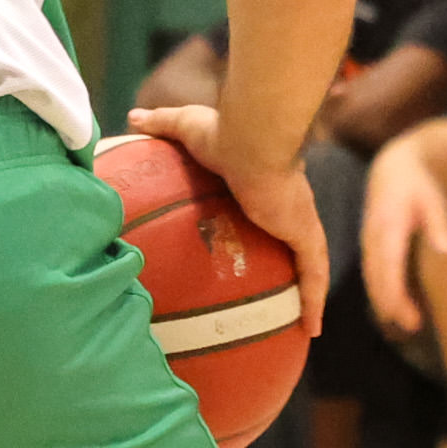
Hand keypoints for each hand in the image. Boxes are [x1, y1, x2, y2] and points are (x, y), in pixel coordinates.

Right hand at [136, 102, 329, 332]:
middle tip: (284, 290)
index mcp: (266, 183)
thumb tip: (131, 118)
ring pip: (311, 264)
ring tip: (305, 324)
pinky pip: (314, 275)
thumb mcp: (183, 127)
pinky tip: (312, 329)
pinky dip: (315, 301)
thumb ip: (160, 124)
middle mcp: (289, 206)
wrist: (250, 138)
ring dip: (310, 293)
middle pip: (294, 241)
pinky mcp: (305, 234)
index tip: (263, 236)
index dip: (271, 223)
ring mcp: (300, 221)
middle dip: (294, 263)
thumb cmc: (221, 131)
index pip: (272, 208)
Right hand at [363, 132, 446, 337]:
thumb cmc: (418, 186)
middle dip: (391, 305)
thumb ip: (438, 225)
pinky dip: (380, 291)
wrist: (392, 170)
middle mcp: (374, 237)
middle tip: (413, 326)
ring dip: (385, 301)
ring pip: (371, 278)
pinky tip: (394, 306)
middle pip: (377, 279)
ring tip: (408, 322)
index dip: (395, 295)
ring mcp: (368, 242)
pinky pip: (371, 273)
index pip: (389, 268)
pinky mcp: (369, 245)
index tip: (409, 315)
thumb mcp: (433, 200)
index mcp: (389, 226)